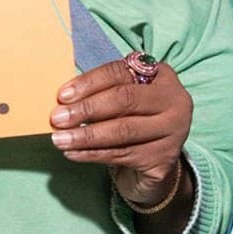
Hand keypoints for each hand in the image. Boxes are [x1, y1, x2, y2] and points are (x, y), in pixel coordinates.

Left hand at [51, 56, 192, 209]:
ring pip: (122, 130)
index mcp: (162, 75)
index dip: (89, 82)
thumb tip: (64, 100)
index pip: (121, 72)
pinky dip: (93, 154)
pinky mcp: (165, 158)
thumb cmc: (134, 120)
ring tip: (60, 139)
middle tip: (57, 118)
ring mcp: (174, 131)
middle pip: (125, 100)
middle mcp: (175, 100)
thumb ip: (102, 93)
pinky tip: (73, 154)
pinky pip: (122, 154)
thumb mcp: (124, 100)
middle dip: (86, 109)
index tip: (62, 95)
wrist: (157, 161)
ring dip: (86, 135)